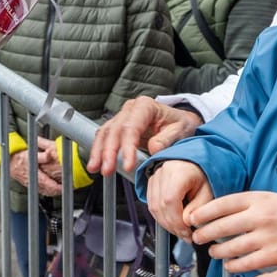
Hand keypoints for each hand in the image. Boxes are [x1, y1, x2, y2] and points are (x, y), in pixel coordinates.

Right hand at [10, 141, 61, 196]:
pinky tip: (49, 190)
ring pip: (44, 191)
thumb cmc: (19, 157)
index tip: (64, 187)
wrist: (9, 161)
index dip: (58, 187)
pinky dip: (46, 191)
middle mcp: (33, 181)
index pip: (49, 185)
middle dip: (57, 191)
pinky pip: (39, 190)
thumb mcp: (30, 154)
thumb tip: (50, 154)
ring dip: (52, 192)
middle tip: (65, 189)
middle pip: (48, 190)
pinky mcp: (29, 183)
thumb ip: (42, 156)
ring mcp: (31, 184)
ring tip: (60, 190)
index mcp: (35, 175)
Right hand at [87, 96, 202, 175]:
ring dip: (99, 151)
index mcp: (146, 106)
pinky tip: (96, 162)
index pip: (131, 127)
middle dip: (108, 151)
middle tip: (106, 170)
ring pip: (105, 132)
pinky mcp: (119, 127)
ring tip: (95, 168)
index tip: (127, 166)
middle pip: (114, 129)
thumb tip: (153, 148)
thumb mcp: (181, 130)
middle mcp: (131, 109)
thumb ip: (167, 139)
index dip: (127, 147)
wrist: (181, 121)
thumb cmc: (181, 124)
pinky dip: (99, 150)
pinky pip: (105, 137)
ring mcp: (123, 117)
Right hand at [145, 160, 212, 239]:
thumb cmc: (202, 174)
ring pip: (153, 207)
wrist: (195, 163)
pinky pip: (151, 204)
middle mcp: (163, 172)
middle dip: (172, 225)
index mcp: (178, 171)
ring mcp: (155, 176)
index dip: (177, 221)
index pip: (170, 200)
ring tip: (179, 230)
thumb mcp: (207, 192)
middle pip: (160, 206)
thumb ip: (198, 208)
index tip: (187, 232)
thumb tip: (186, 223)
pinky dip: (160, 217)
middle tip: (185, 235)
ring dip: (165, 223)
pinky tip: (171, 222)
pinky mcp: (151, 183)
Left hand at [190, 191, 276, 272]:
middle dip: (204, 233)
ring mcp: (267, 236)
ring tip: (213, 252)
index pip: (223, 204)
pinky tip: (229, 265)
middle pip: (222, 226)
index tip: (193, 218)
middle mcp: (261, 216)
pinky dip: (233, 265)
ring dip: (217, 251)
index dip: (203, 212)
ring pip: (231, 247)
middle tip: (197, 237)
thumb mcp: (270, 198)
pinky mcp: (274, 255)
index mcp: (259, 198)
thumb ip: (247, 204)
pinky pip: (246, 263)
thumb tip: (219, 214)